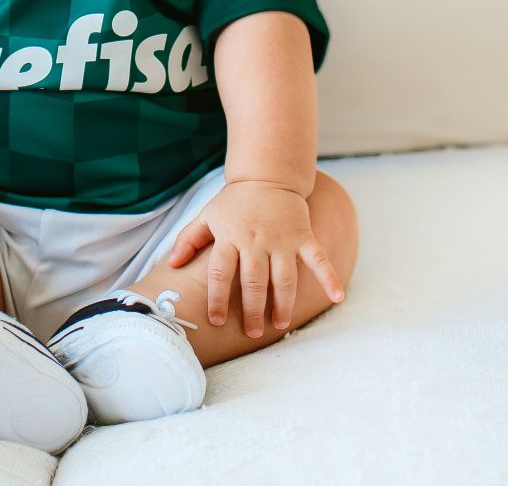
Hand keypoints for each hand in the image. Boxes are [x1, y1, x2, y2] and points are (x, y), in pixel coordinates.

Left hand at [165, 180, 345, 338]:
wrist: (268, 176)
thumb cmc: (235, 202)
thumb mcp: (208, 215)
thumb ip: (189, 239)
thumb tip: (171, 264)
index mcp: (230, 237)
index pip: (221, 274)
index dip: (217, 299)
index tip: (216, 321)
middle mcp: (255, 241)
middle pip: (253, 282)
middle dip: (252, 310)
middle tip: (253, 332)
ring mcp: (282, 239)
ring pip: (283, 278)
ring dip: (282, 304)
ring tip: (279, 325)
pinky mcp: (303, 236)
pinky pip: (318, 259)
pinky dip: (329, 277)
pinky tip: (337, 297)